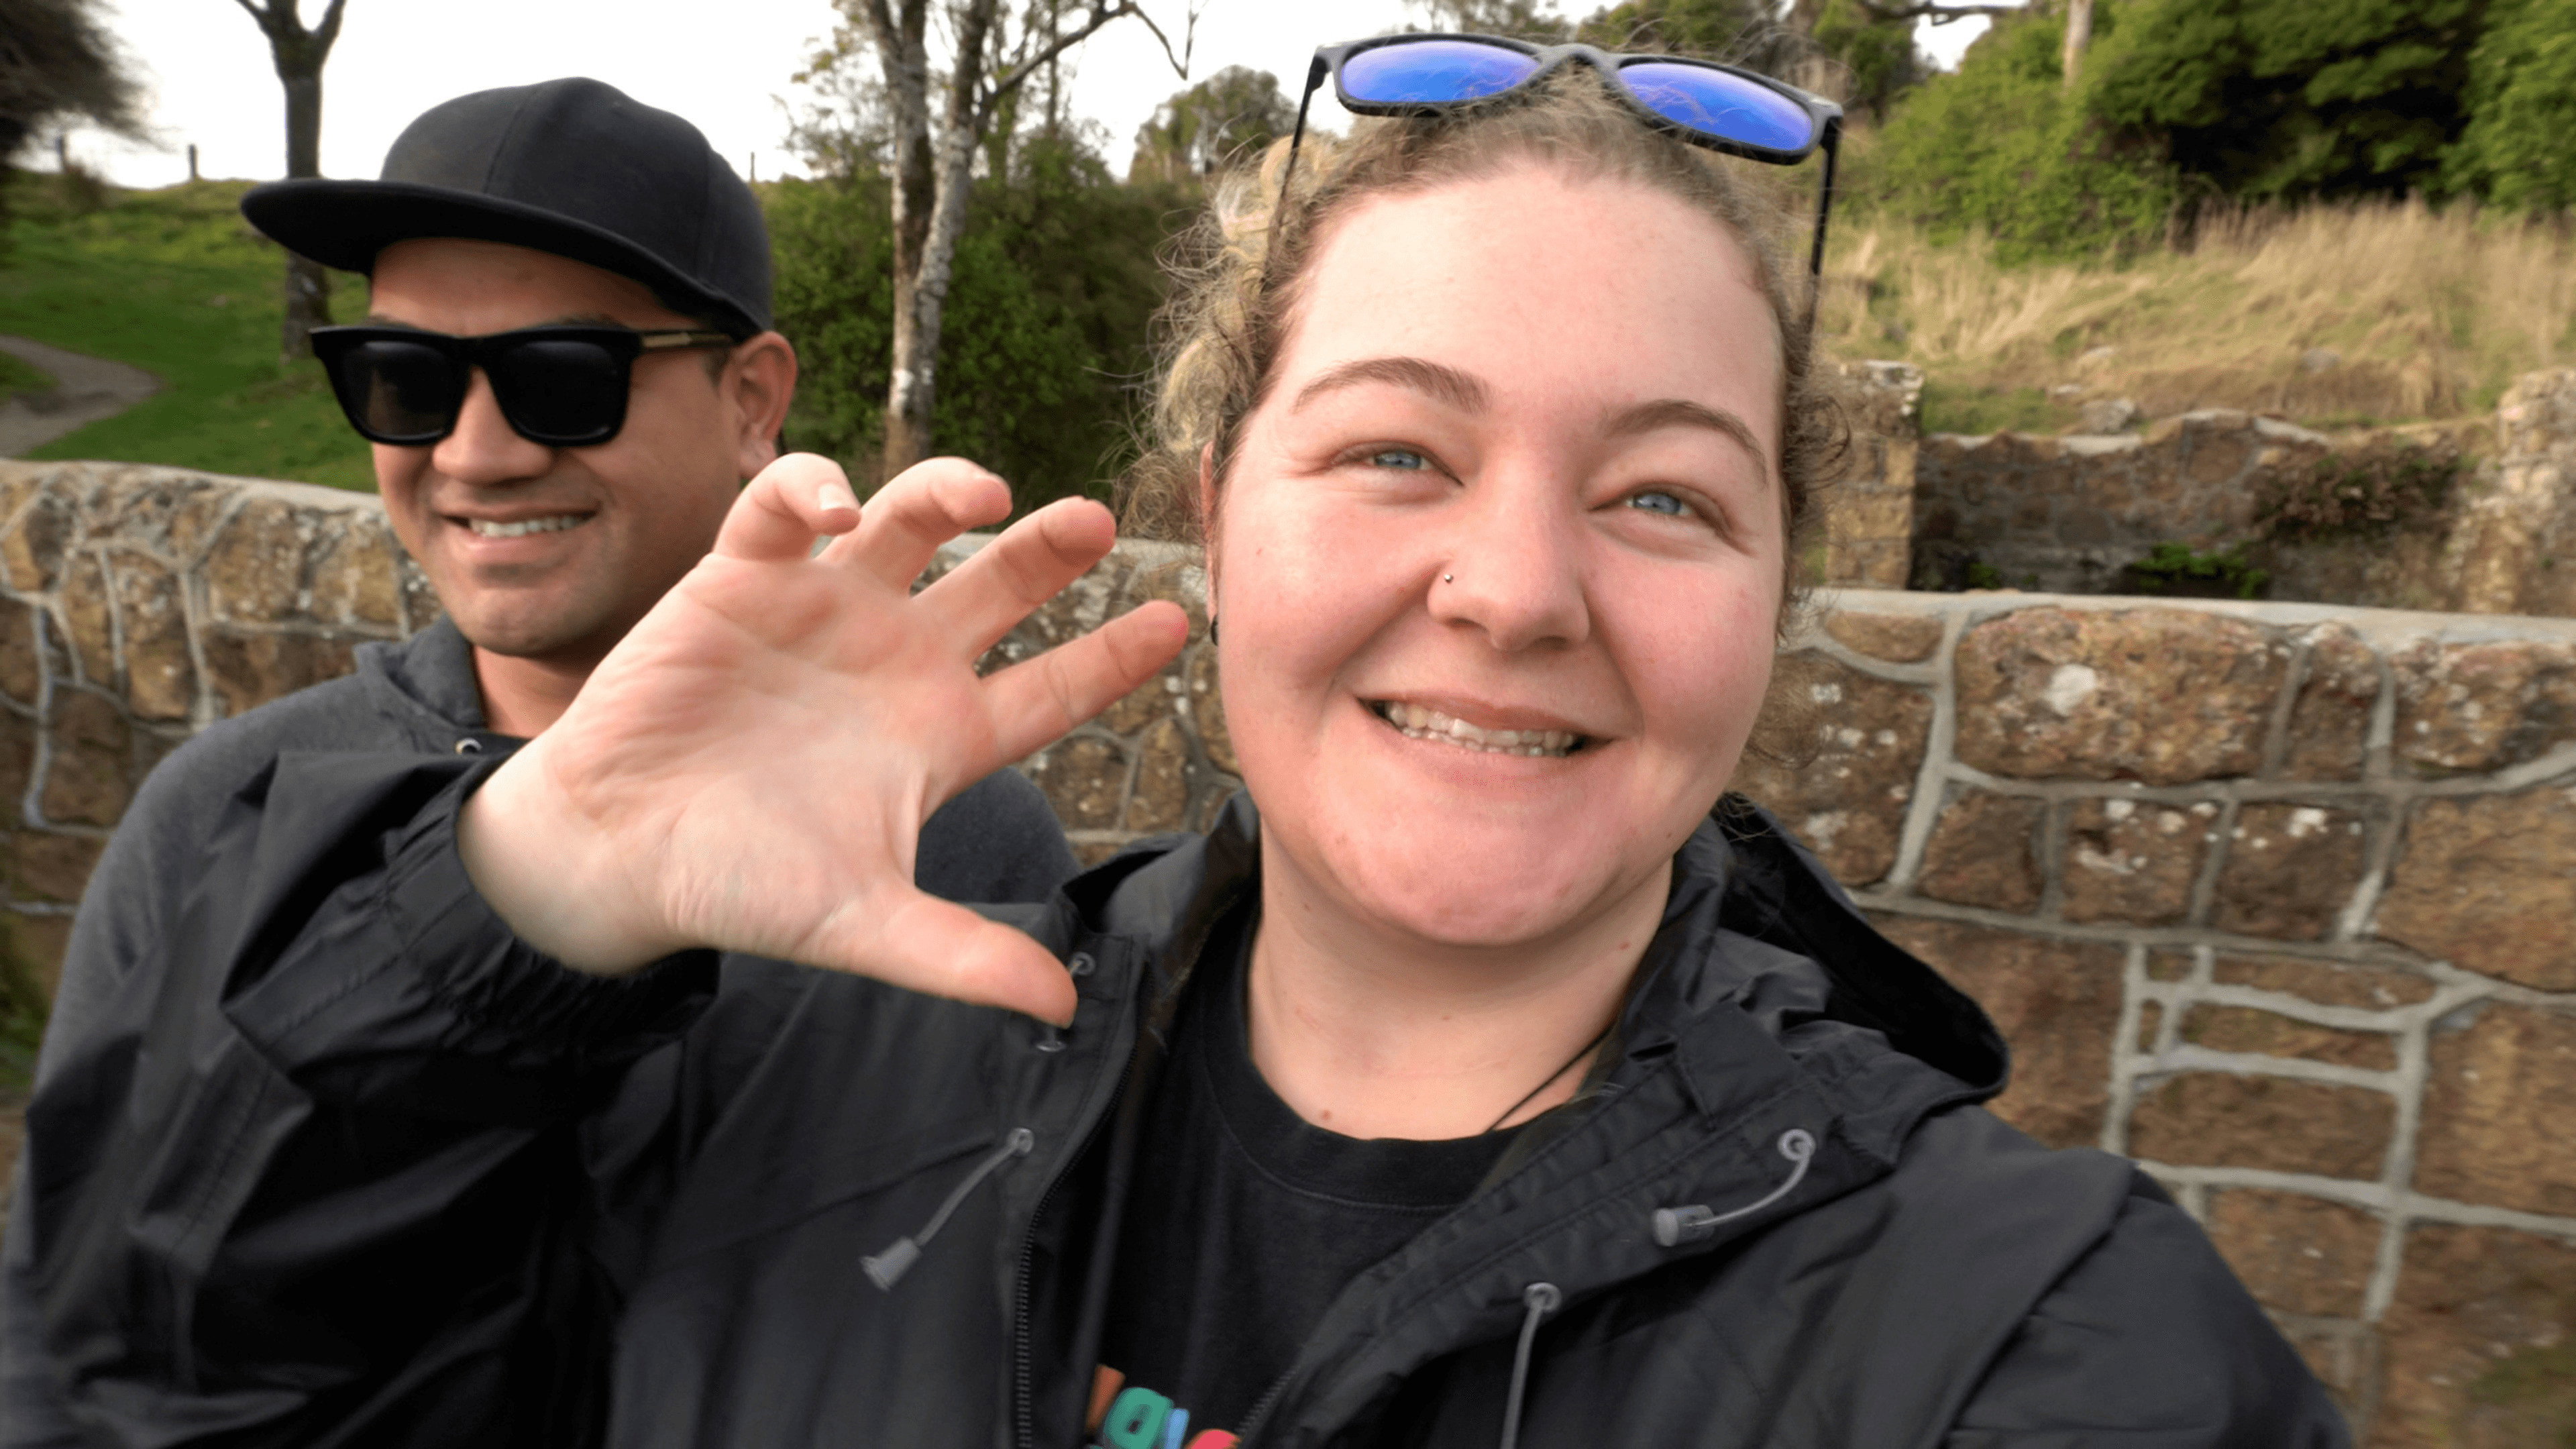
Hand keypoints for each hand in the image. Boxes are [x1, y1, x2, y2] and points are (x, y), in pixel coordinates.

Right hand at [458, 454, 1188, 1024]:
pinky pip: (786, 508)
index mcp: (941, 734)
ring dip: (946, 494)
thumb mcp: (864, 926)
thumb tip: (1061, 1008)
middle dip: (1050, 549)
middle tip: (1097, 518)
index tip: (1180, 620)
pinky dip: (815, 490)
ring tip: (982, 493)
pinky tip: (839, 508)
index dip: (1112, 655)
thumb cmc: (743, 888)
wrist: (616, 856)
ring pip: (908, 525)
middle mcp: (897, 661)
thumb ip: (962, 958)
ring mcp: (825, 611)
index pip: (1051, 688)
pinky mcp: (742, 578)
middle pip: (999, 587)